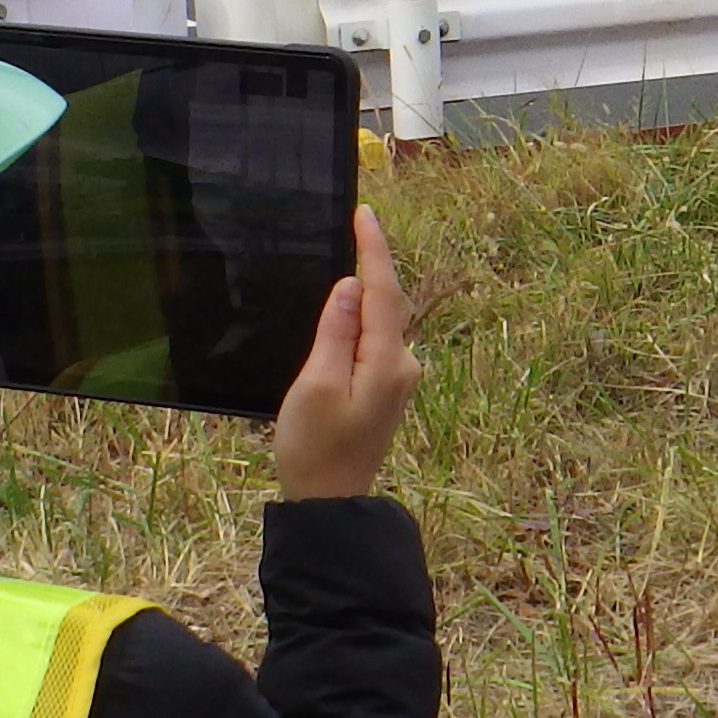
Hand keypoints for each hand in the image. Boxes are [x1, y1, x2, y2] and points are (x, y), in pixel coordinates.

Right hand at [270, 208, 418, 501]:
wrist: (331, 505)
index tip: (365, 213)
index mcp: (386, 361)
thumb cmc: (315, 448)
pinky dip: (361, 319)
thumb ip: (335, 333)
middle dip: (371, 262)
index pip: (381, 290)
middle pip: (385, 302)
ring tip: (349, 254)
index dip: (373, 249)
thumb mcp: (315, 385)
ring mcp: (396, 380)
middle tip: (357, 221)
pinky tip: (344, 310)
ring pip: (380, 322)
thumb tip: (350, 287)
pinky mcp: (384, 391)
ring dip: (365, 291)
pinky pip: (374, 341)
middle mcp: (402, 366)